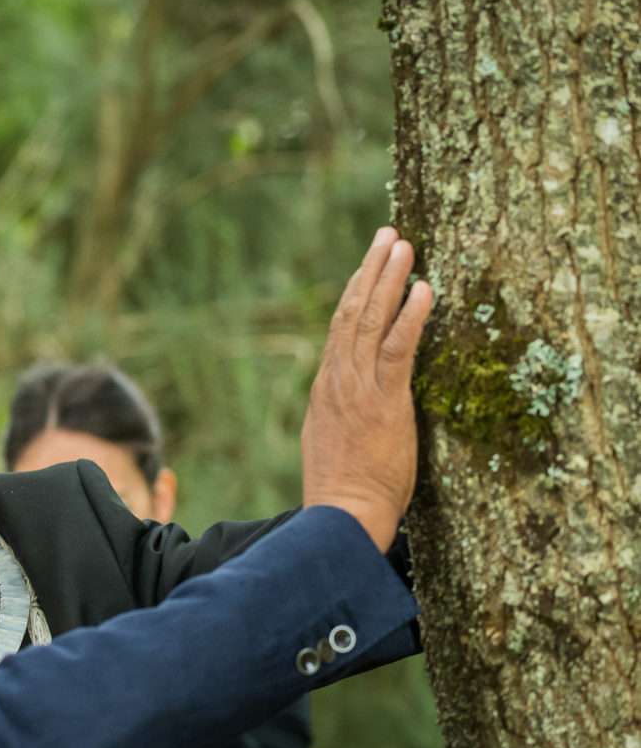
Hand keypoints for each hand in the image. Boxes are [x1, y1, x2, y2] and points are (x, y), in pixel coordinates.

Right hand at [301, 227, 432, 551]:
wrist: (341, 513)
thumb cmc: (341, 486)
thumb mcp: (330, 437)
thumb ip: (340, 408)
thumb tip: (351, 394)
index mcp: (325, 386)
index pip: (339, 327)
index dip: (354, 290)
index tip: (369, 262)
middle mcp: (337, 379)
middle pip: (351, 311)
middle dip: (371, 269)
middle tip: (388, 234)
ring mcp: (358, 388)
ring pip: (370, 320)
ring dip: (388, 279)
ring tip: (405, 245)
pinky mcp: (383, 402)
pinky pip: (398, 350)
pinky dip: (410, 317)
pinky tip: (423, 289)